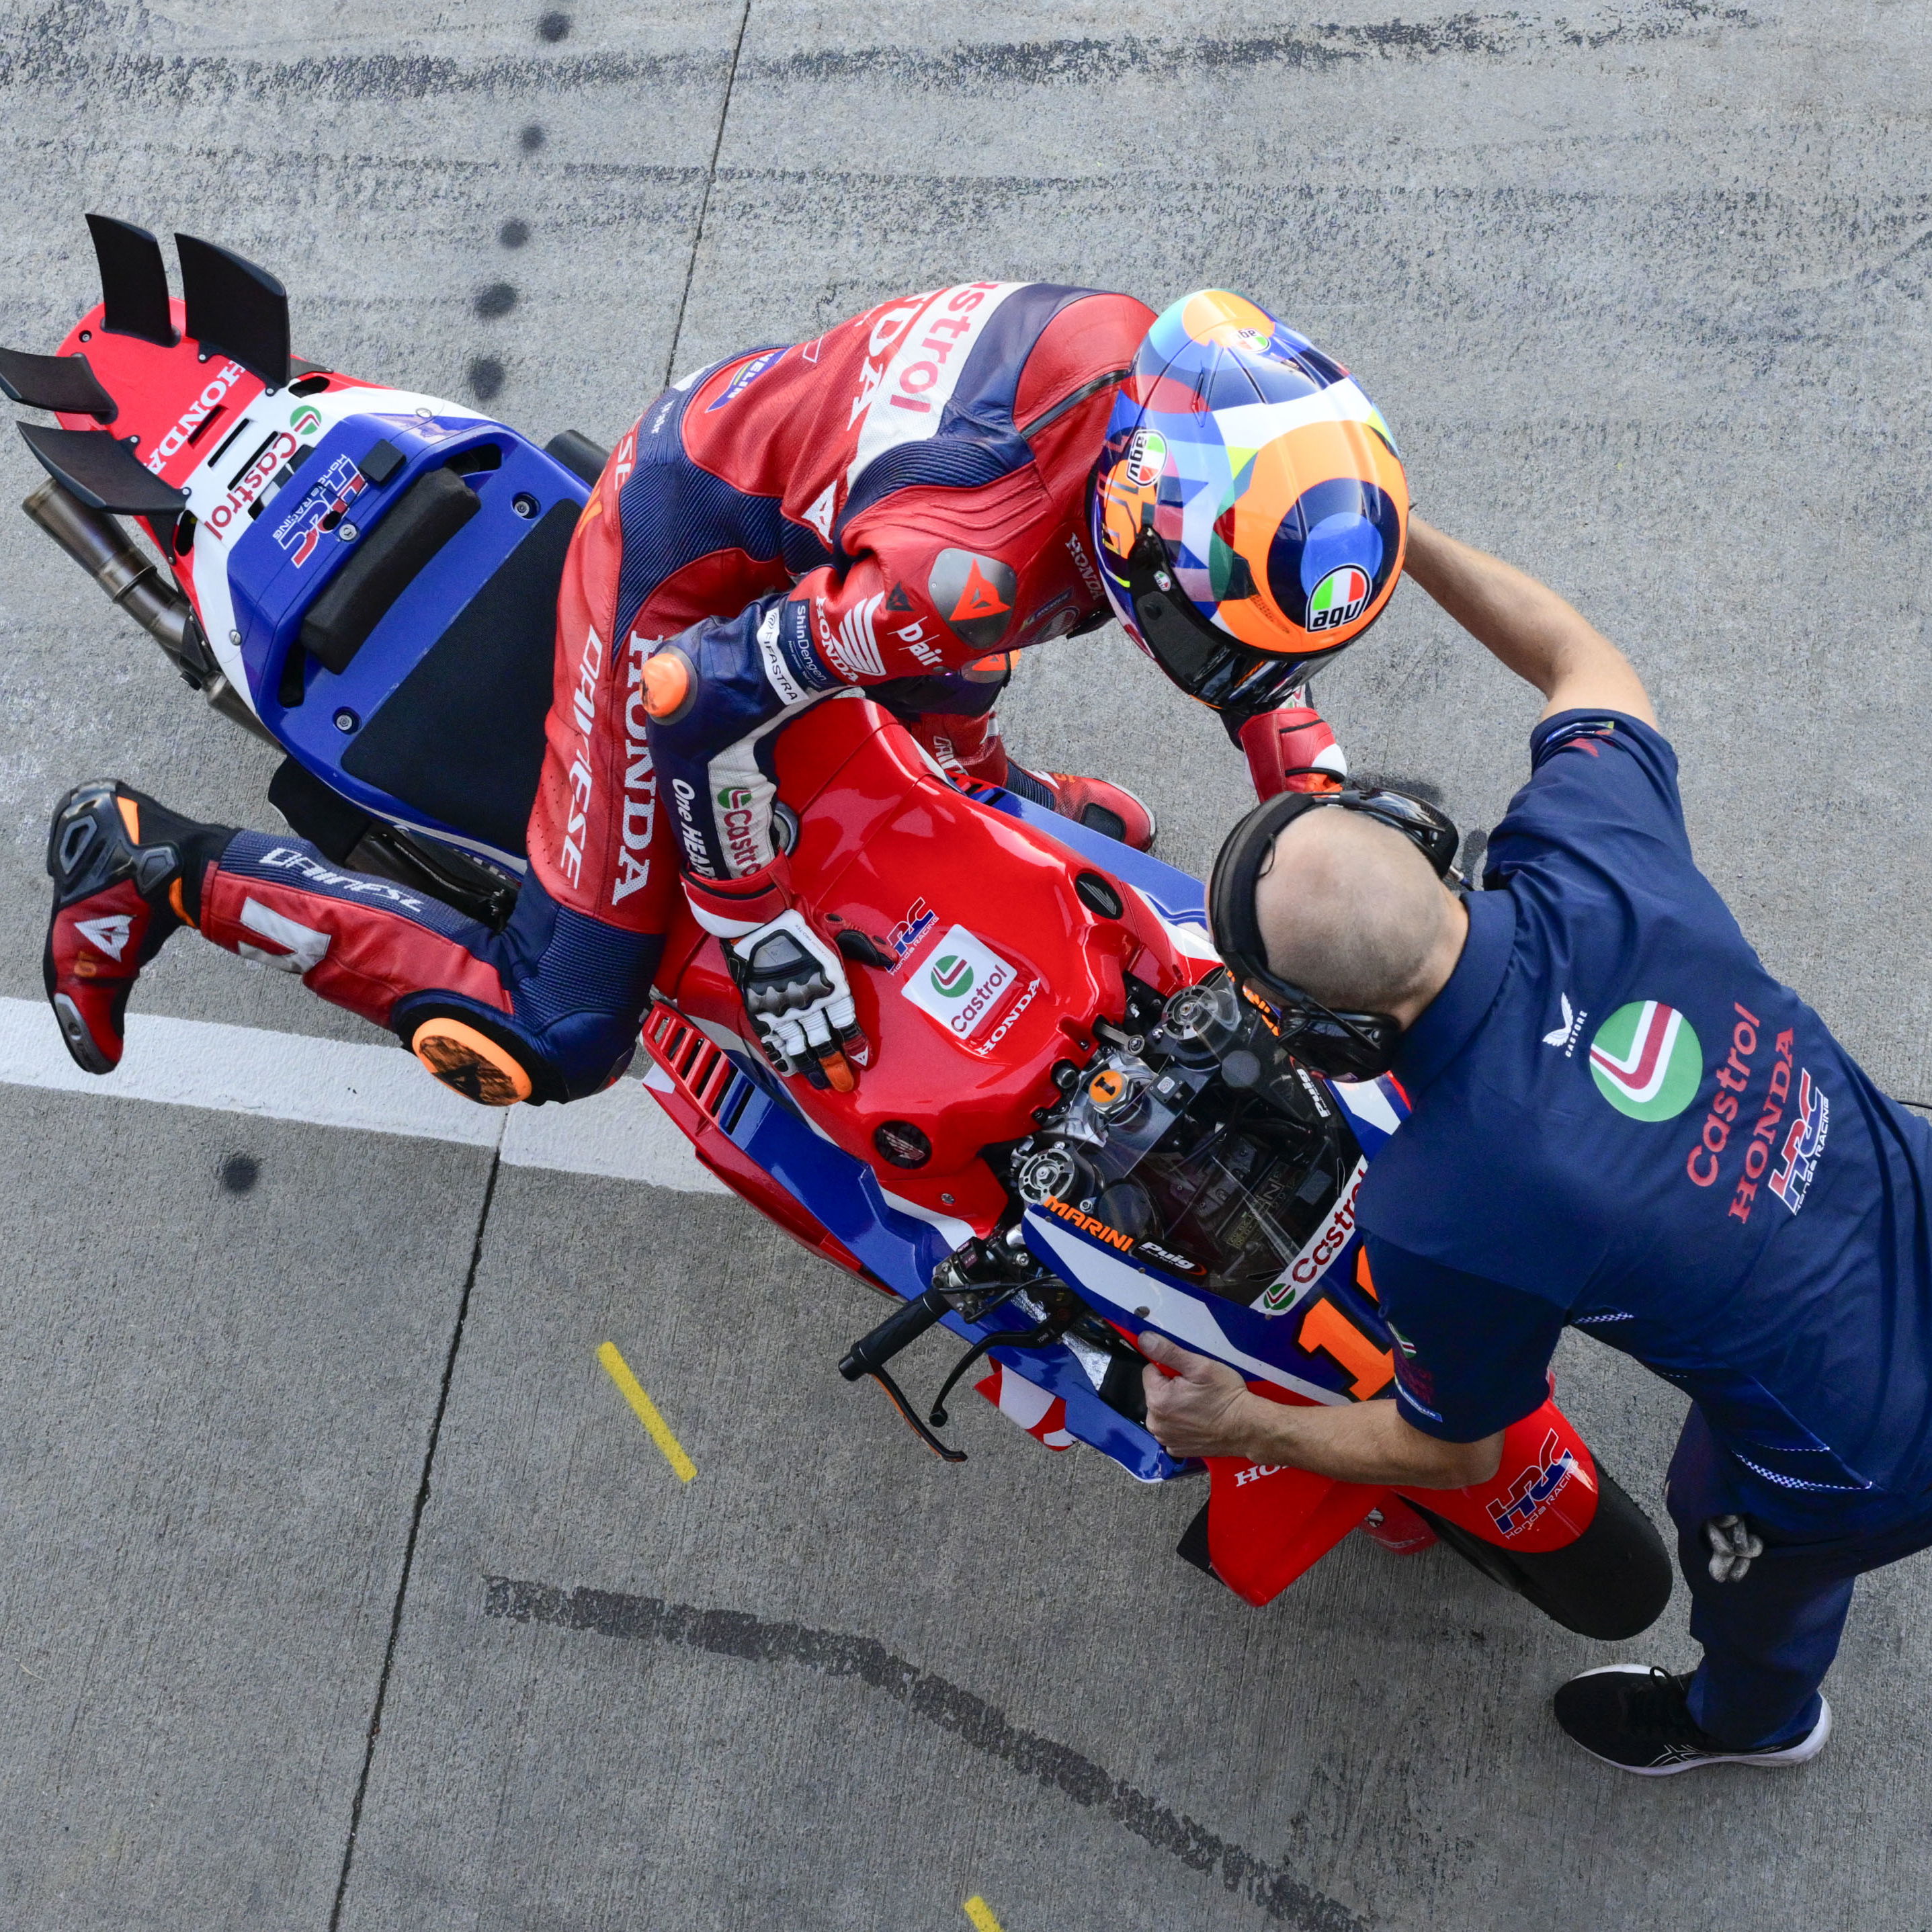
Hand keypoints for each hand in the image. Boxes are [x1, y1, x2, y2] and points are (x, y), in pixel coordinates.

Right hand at [728, 908, 864, 1091]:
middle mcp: (808, 1002)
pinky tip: (789, 1069)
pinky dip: (781, 1057)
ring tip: (819, 1083)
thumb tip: (891, 956)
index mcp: (831, 985)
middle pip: (824, 1042)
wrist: (756, 918)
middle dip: (835, 1066)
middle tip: (843, 1084)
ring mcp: (782, 1008)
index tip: (861, 1059)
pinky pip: (772, 1040)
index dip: (855, 1044)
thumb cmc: (798, 921)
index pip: (847, 1024)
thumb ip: (865, 946)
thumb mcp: (838, 929)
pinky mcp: (759, 1008)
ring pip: (799, 1047)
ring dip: (811, 1067)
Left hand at [1139, 1331, 1259, 1458]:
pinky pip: (1172, 1429)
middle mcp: (1156, 1423)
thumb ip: (1168, 1352)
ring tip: (1200, 1406)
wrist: (1248, 1428)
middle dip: (1172, 1388)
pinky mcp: (1177, 1449)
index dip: (1170, 1369)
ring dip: (1176, 1406)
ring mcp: (1166, 1439)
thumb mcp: (1200, 1366)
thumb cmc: (1226, 1396)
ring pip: (1163, 1411)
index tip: (1189, 1375)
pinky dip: (1182, 1424)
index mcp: (1157, 1400)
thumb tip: (1144, 1340)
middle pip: (1156, 1393)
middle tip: (1198, 1390)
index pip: (1150, 1372)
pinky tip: (1200, 1421)